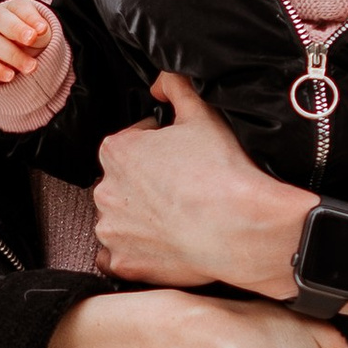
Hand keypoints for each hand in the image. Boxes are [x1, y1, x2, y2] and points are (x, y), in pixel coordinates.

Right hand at [0, 0, 54, 89]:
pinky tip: (9, 76)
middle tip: (31, 39)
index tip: (42, 29)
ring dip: (12, 55)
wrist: (6, 64)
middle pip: (0, 19)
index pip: (18, 7)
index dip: (30, 17)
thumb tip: (41, 30)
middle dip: (17, 29)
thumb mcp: (38, 37)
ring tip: (30, 68)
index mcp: (11, 10)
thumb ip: (41, 32)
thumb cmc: (26, 44)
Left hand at [92, 73, 307, 293]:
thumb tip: (161, 83)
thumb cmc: (222, 173)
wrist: (240, 228)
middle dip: (146, 183)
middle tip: (181, 188)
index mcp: (118, 151)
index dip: (158, 146)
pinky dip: (133, 252)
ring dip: (139, 218)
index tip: (178, 156)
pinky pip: (116, 257)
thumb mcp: (202, 113)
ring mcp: (113, 230)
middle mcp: (106, 190)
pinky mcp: (124, 263)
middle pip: (123, 182)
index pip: (132, 141)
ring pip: (119, 219)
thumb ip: (176, 86)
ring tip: (176, 218)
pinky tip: (159, 245)